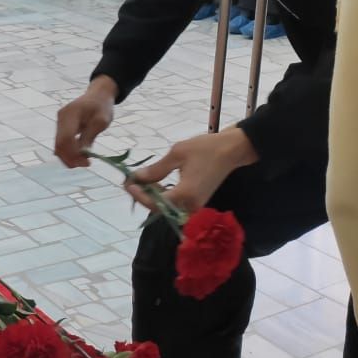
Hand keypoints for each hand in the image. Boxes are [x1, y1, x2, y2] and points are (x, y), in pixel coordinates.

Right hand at [54, 77, 117, 167]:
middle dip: (70, 158)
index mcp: (70, 113)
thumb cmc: (102, 106)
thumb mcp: (101, 121)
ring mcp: (59, 122)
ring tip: (84, 162)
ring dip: (69, 157)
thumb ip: (90, 136)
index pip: (66, 138)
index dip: (74, 153)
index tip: (87, 162)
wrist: (98, 96)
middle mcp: (61, 118)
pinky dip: (69, 152)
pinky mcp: (61, 127)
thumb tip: (82, 154)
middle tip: (86, 164)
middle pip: (59, 144)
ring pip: (58, 146)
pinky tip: (80, 156)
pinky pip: (61, 143)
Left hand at [124, 127, 257, 213]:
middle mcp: (191, 205)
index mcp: (185, 194)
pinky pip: (176, 205)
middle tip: (130, 182)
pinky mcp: (197, 203)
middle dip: (143, 196)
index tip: (128, 184)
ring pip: (167, 208)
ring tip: (139, 182)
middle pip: (160, 209)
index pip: (156, 203)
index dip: (140, 195)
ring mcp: (195, 206)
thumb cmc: (205, 149)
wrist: (230, 151)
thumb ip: (157, 169)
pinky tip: (155, 184)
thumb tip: (138, 177)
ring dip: (152, 197)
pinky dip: (163, 197)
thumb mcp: (178, 154)